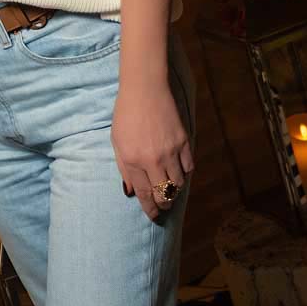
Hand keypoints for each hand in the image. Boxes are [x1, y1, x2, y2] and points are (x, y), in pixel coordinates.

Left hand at [112, 77, 192, 220]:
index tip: (153, 216)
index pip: (145, 195)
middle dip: (164, 204)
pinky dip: (184, 172)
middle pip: (165, 194)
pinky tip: (178, 171)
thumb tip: (131, 192)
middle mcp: (153, 160)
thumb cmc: (125, 114)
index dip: (150, 209)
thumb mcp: (117, 142)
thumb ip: (125, 169)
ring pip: (179, 183)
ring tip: (169, 189)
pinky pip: (189, 167)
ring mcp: (171, 151)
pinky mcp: (184, 142)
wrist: (145, 89)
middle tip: (163, 206)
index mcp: (133, 161)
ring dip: (174, 189)